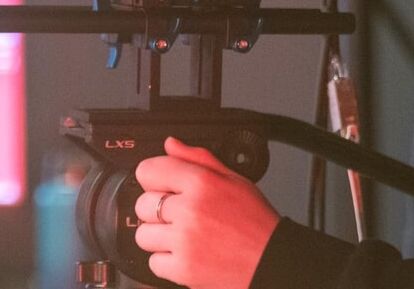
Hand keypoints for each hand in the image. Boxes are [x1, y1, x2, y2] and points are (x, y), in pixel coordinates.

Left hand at [133, 137, 281, 288]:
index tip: (162, 186)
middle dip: (156, 210)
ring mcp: (184, 241)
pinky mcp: (182, 269)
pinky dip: (166, 261)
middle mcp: (190, 210)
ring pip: (143, 235)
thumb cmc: (255, 222)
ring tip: (183, 236)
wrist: (270, 259)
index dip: (154, 178)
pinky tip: (186, 254)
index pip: (148, 171)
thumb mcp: (234, 179)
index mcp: (202, 183)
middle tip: (179, 216)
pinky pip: (153, 262)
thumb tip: (171, 145)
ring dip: (159, 237)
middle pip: (142, 204)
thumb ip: (198, 159)